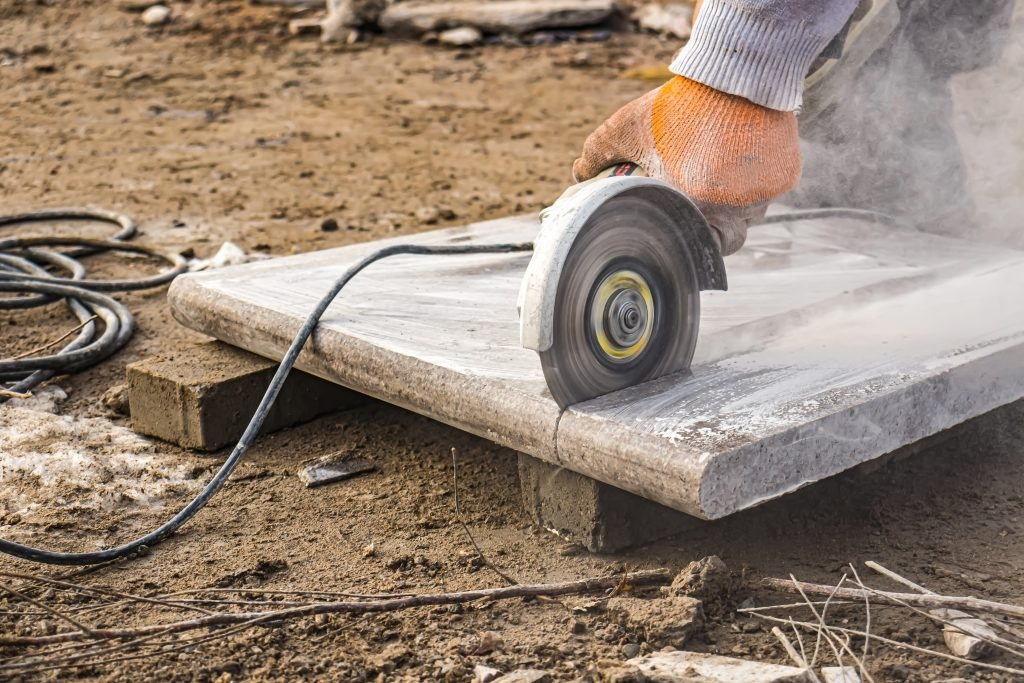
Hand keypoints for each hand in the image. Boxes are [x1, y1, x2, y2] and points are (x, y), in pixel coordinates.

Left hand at [573, 76, 800, 253]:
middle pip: (728, 241)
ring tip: (718, 186)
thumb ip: (597, 152)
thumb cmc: (677, 105)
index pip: (693, 248)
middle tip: (701, 220)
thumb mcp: (627, 126)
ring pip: (750, 216)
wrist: (735, 73)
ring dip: (734, 208)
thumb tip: (578, 173)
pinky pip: (769, 191)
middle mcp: (733, 208)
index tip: (680, 240)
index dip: (687, 247)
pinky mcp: (785, 176)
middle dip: (714, 236)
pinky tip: (739, 164)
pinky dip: (755, 184)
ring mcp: (763, 194)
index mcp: (694, 206)